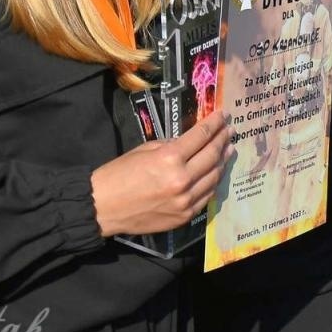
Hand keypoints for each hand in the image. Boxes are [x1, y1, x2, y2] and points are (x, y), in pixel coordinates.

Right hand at [91, 111, 231, 236]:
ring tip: (229, 150)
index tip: (223, 115)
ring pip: (214, 177)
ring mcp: (185, 200)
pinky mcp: (184, 216)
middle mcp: (182, 179)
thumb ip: (171, 145)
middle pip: (212, 155)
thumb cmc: (119, 174)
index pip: (201, 136)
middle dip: (223, 140)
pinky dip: (213, 182)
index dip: (215, 123)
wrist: (101, 207)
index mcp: (170, 158)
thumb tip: (191, 142)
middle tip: (230, 131)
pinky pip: (207, 196)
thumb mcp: (145, 149)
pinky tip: (216, 173)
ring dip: (223, 161)